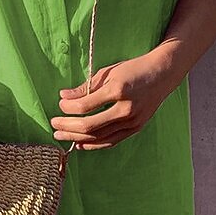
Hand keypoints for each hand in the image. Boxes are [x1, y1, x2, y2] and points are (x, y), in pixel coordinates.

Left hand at [49, 50, 178, 149]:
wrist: (162, 74)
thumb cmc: (133, 69)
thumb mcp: (108, 72)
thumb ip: (86, 86)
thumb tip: (64, 96)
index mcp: (118, 90)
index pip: (85, 105)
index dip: (68, 107)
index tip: (60, 104)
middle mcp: (126, 108)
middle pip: (90, 125)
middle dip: (67, 126)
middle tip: (53, 124)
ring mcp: (133, 121)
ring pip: (99, 136)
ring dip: (76, 138)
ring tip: (61, 135)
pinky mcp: (136, 128)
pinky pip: (111, 141)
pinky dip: (94, 144)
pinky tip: (80, 143)